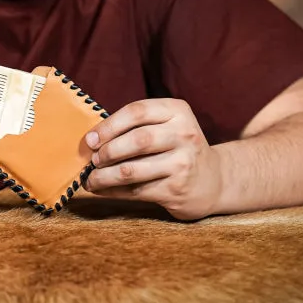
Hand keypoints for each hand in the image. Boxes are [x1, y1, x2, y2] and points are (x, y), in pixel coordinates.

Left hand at [83, 99, 221, 219]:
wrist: (212, 180)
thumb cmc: (175, 147)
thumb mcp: (165, 125)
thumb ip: (135, 126)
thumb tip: (91, 139)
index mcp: (177, 111)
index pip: (137, 111)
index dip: (109, 125)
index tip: (90, 139)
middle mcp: (184, 134)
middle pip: (136, 140)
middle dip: (108, 151)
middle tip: (92, 159)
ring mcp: (183, 163)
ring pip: (132, 170)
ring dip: (104, 176)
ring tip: (91, 179)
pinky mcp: (177, 189)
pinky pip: (136, 191)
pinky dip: (113, 191)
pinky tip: (102, 190)